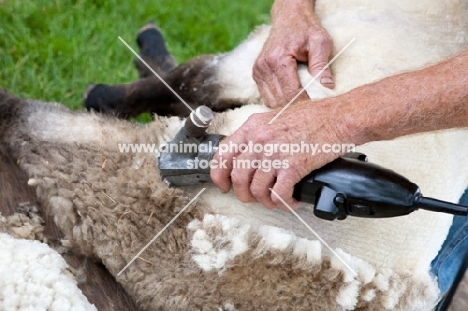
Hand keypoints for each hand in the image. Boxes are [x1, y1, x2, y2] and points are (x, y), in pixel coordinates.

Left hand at [210, 100, 346, 209]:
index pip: (222, 155)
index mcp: (252, 127)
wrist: (339, 117)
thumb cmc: (312, 117)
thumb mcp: (275, 118)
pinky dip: (284, 203)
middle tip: (252, 198)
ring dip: (265, 201)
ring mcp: (274, 154)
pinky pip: (279, 195)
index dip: (219, 176)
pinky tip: (292, 200)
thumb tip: (248, 156)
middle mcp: (259, 140)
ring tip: (275, 201)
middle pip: (238, 178)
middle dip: (243, 194)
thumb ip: (258, 135)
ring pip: (257, 190)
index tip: (224, 186)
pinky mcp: (292, 167)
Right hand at [253, 0, 333, 107]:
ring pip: (271, 102)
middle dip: (295, 108)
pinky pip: (266, 97)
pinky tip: (290, 100)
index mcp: (278, 59)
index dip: (304, 104)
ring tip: (301, 107)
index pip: (291, 92)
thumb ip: (322, 65)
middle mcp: (264, 66)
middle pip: (280, 100)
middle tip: (311, 111)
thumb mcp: (320, 42)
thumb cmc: (306, 29)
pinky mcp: (256, 74)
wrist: (288, 18)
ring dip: (285, 107)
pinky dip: (278, 101)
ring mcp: (258, 71)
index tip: (316, 109)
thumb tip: (327, 87)